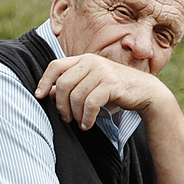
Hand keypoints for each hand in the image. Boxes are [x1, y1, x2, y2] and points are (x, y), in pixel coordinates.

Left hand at [35, 52, 172, 130]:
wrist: (145, 92)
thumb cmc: (114, 90)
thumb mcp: (91, 84)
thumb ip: (72, 85)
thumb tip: (47, 92)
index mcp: (84, 59)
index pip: (55, 66)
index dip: (44, 81)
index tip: (39, 96)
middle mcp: (91, 62)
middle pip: (63, 84)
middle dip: (60, 105)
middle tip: (66, 118)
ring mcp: (102, 72)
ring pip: (76, 96)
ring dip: (75, 114)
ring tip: (79, 123)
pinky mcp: (111, 84)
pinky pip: (90, 103)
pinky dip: (86, 117)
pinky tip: (87, 125)